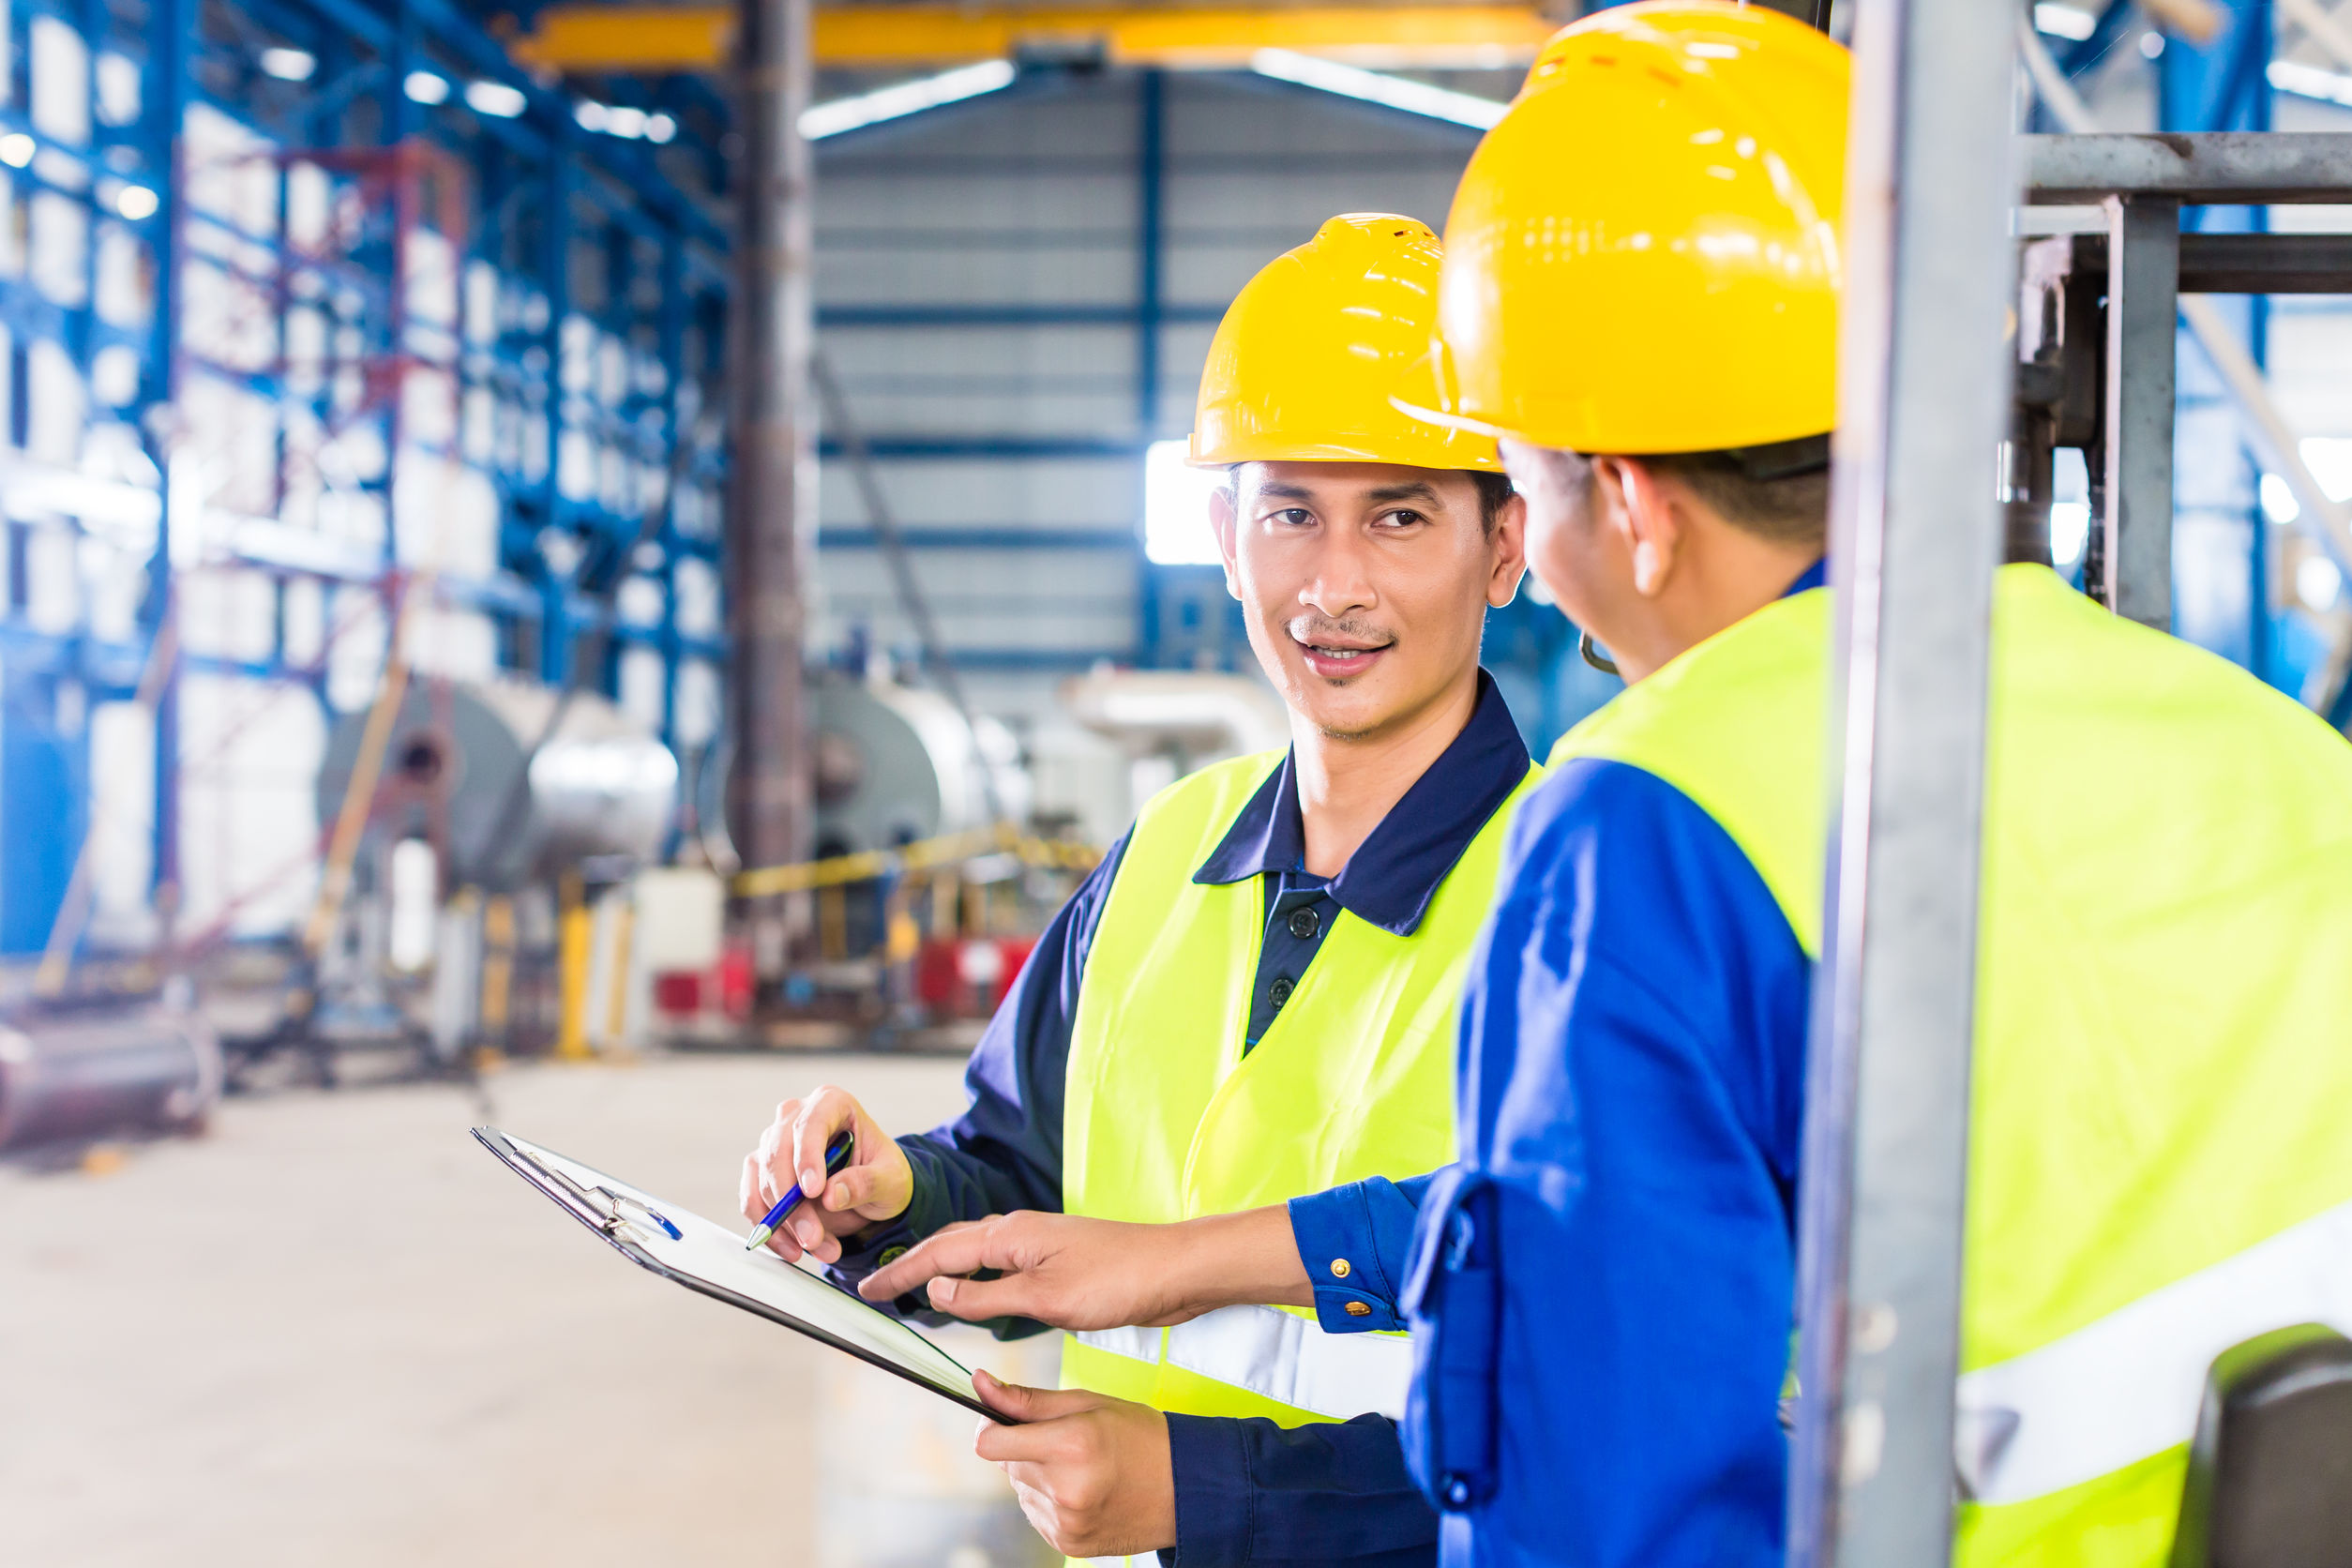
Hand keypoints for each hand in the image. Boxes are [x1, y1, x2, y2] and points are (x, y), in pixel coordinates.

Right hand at [737, 1086, 912, 1263]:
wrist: (871, 1190)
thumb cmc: (883, 1173)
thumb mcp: (891, 1179)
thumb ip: (866, 1183)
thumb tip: (831, 1195)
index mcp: (831, 1103)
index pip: (811, 1123)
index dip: (807, 1157)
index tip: (813, 1192)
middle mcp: (797, 1117)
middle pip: (779, 1154)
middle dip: (793, 1203)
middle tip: (813, 1237)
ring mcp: (774, 1142)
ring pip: (763, 1180)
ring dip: (782, 1222)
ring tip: (814, 1248)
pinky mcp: (762, 1171)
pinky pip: (753, 1200)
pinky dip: (768, 1228)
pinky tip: (791, 1249)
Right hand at [859, 1206, 1312, 1326]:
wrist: (1175, 1271)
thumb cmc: (1118, 1281)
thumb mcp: (1046, 1298)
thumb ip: (988, 1297)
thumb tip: (936, 1290)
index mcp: (1011, 1235)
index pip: (939, 1253)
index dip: (900, 1272)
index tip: (866, 1288)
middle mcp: (1019, 1232)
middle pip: (951, 1246)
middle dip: (910, 1266)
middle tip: (875, 1289)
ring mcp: (1038, 1244)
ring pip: (974, 1253)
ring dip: (939, 1269)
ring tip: (909, 1288)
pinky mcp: (1056, 1261)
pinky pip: (997, 1266)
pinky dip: (971, 1277)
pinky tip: (972, 1293)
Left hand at [973, 1371, 1174, 1558]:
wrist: (1185, 1488)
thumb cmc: (1139, 1436)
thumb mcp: (1088, 1403)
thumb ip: (1028, 1399)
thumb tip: (980, 1383)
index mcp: (1070, 1444)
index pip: (989, 1444)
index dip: (990, 1427)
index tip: (1004, 1420)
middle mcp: (1064, 1489)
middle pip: (1006, 1464)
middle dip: (1024, 1448)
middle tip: (1066, 1440)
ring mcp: (1065, 1522)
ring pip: (1021, 1489)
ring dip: (1038, 1475)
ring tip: (1081, 1467)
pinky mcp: (1067, 1543)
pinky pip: (1035, 1513)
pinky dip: (1050, 1499)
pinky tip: (1083, 1490)